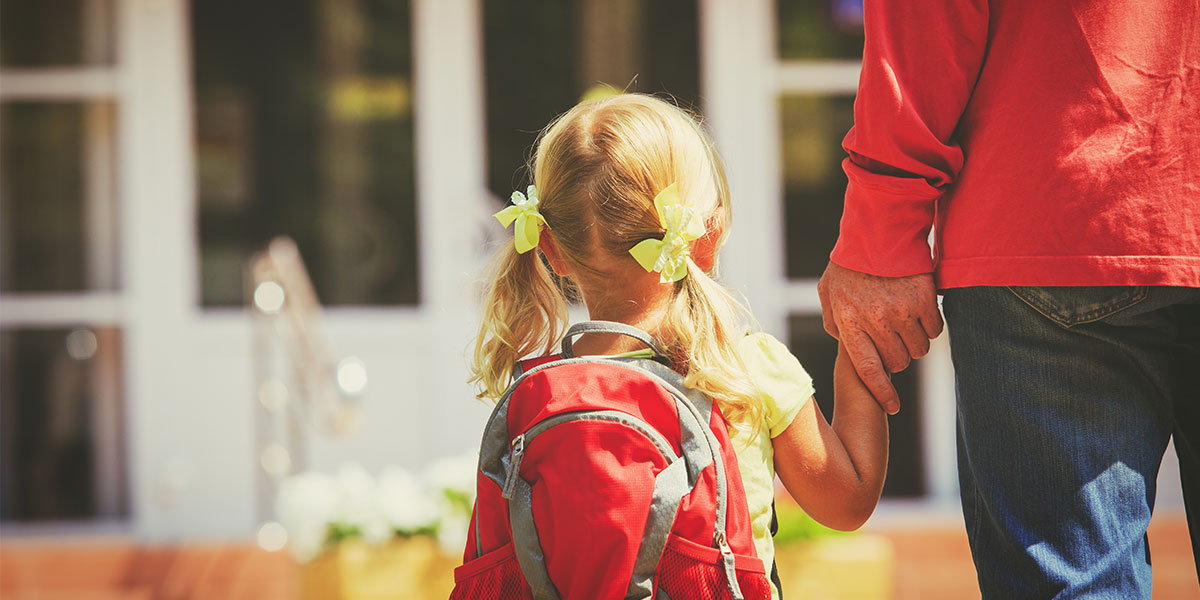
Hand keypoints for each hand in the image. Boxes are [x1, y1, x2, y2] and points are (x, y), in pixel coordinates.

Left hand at [817, 261, 942, 413]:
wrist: (878, 229)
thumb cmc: (850, 262)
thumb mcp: (829, 292)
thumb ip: (832, 320)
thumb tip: (841, 342)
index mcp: (850, 323)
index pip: (868, 371)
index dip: (882, 393)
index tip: (893, 408)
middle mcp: (876, 322)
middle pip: (897, 363)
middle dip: (897, 357)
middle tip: (893, 340)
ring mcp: (902, 312)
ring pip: (919, 350)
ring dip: (915, 342)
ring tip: (906, 323)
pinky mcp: (924, 300)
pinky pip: (936, 330)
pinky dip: (931, 326)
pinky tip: (921, 311)